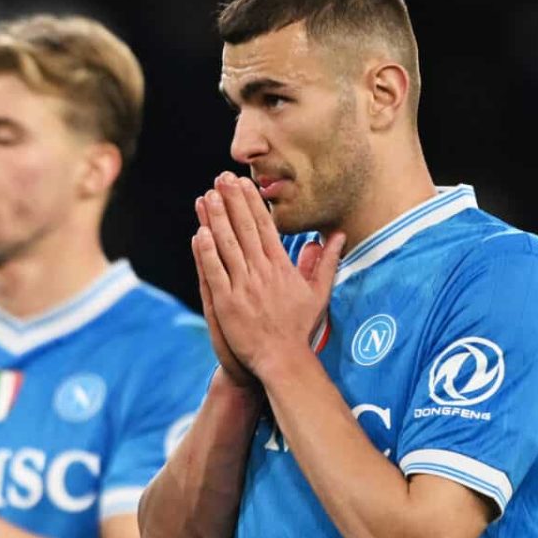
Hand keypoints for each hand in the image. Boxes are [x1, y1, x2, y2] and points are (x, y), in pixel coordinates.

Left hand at [193, 173, 343, 381]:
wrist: (283, 359)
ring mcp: (244, 287)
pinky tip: (200, 233)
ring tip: (208, 196)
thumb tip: (338, 237)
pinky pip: (216, 272)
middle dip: (233, 201)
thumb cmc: (300, 328)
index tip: (243, 183)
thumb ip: (326, 262)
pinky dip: (207, 252)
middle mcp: (263, 272)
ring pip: (228, 246)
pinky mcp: (227, 303)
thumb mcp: (319, 293)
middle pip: (245, 229)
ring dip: (217, 219)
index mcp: (282, 267)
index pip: (265, 227)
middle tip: (221, 178)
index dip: (252, 203)